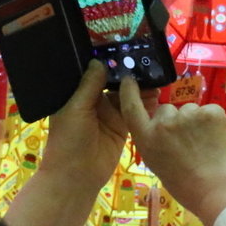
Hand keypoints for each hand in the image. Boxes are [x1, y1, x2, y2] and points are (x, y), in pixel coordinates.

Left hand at [42, 61, 157, 190]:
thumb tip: (99, 61)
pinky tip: (156, 94)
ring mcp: (108, 116)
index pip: (94, 74)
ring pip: (126, 97)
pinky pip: (134, 112)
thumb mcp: (76, 109)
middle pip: (113, 84)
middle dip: (127, 74)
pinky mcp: (121, 128)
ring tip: (155, 76)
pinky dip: (144, 104)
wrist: (76, 176)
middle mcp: (93, 103)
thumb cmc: (68, 140)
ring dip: (139, 88)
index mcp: (77, 95)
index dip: (107, 63)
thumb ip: (89, 85)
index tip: (123, 48)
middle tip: (145, 61)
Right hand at [118, 75, 225, 225]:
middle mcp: (163, 123)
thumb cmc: (187, 187)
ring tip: (206, 146)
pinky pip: (210, 111)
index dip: (130, 91)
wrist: (219, 191)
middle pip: (166, 110)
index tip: (130, 80)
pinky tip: (218, 141)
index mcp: (147, 139)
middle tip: (188, 143)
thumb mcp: (158, 165)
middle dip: (175, 120)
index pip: (131, 107)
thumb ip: (156, 142)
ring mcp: (188, 115)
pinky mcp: (211, 112)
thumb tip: (163, 129)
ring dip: (196, 122)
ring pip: (190, 110)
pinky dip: (214, 122)